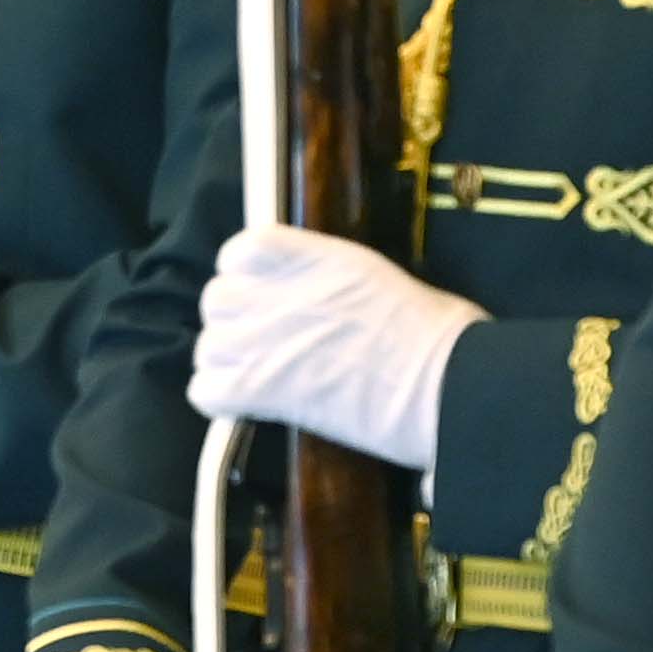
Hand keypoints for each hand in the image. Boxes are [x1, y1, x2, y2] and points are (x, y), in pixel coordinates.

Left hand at [190, 225, 480, 470]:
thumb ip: (345, 283)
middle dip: (234, 320)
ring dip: (225, 361)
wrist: (447, 384)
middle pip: (217, 298)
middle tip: (262, 342)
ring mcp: (266, 340)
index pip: (244, 247)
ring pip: (207, 345)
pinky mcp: (263, 389)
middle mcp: (283, 293)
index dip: (243, 270)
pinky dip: (219, 398)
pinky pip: (205, 390)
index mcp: (318, 260)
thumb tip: (342, 302)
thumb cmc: (442, 338)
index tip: (260, 288)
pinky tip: (246, 404)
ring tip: (256, 376)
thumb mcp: (387, 282)